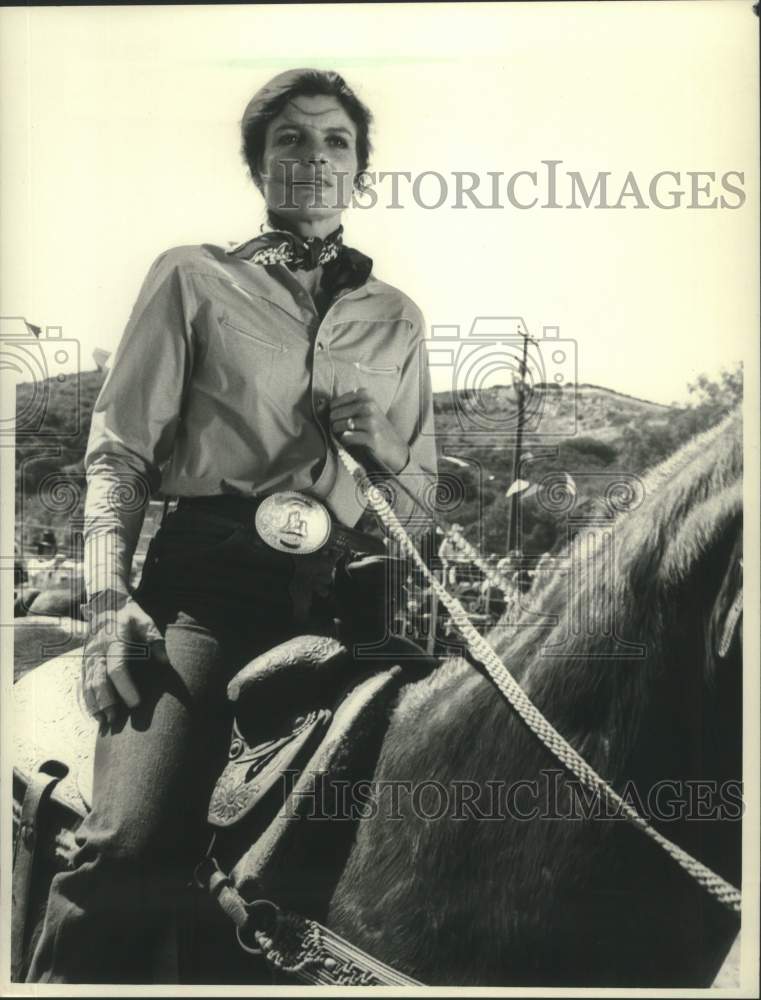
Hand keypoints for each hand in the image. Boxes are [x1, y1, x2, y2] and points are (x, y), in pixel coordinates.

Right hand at [81, 599, 167, 727]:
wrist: (106, 604)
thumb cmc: (130, 615)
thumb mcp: (145, 621)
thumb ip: (155, 639)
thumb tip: (165, 661)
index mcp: (114, 641)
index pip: (117, 669)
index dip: (125, 687)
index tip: (135, 703)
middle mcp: (97, 651)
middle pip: (98, 680)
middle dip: (106, 701)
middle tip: (116, 719)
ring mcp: (89, 657)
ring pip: (88, 684)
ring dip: (95, 704)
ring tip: (105, 722)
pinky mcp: (85, 661)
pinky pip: (84, 683)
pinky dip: (88, 699)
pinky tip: (95, 713)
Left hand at [330, 388, 409, 472]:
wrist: (395, 447)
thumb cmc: (375, 428)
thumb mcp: (365, 411)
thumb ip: (345, 406)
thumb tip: (319, 405)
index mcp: (367, 396)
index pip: (337, 401)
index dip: (333, 411)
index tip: (337, 418)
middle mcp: (369, 406)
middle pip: (336, 413)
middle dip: (334, 423)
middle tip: (338, 428)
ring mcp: (371, 422)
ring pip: (341, 425)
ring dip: (338, 432)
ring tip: (344, 434)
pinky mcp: (371, 437)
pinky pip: (347, 437)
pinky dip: (345, 441)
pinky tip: (351, 441)